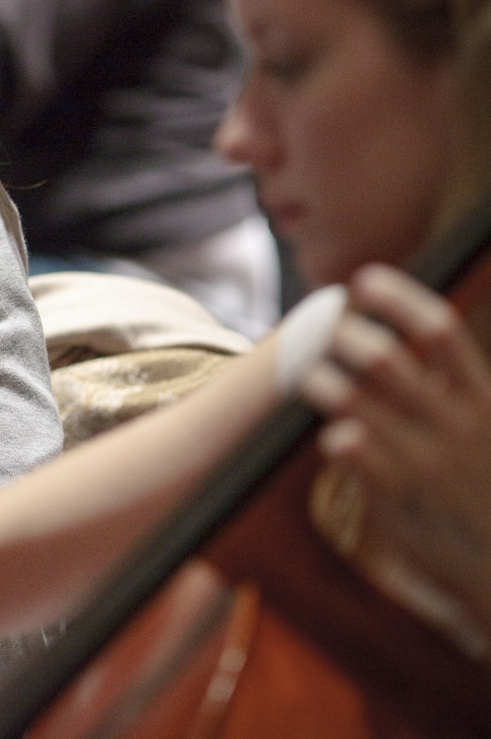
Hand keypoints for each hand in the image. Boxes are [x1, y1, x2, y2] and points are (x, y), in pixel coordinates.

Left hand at [300, 264, 490, 627]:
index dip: (399, 299)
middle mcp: (458, 426)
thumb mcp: (489, 428)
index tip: (364, 279)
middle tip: (316, 324)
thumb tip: (403, 335)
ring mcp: (427, 463)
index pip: (440, 331)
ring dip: (319, 376)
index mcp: (485, 400)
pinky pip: (352, 452)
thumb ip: (453, 387)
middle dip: (341, 334)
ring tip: (306, 370)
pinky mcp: (399, 500)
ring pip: (354, 400)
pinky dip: (334, 434)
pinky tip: (332, 434)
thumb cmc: (489, 488)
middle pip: (386, 359)